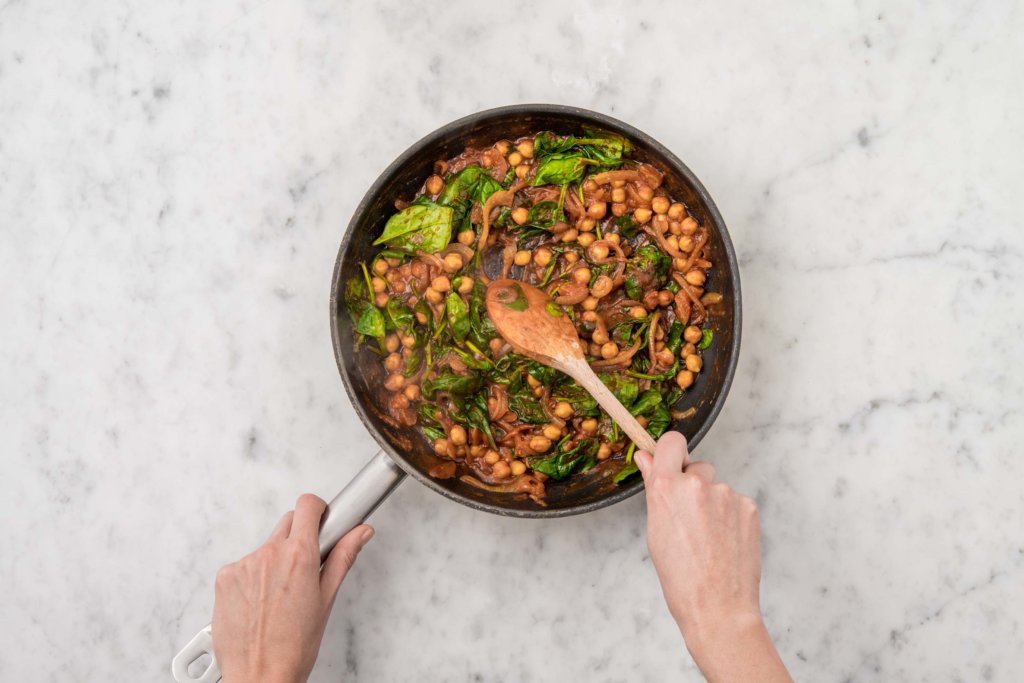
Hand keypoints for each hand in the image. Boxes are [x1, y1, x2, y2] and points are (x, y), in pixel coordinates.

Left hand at [212, 494, 373, 682]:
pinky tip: (260, 601)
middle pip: (287, 522)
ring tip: (280, 595)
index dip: (318, 510)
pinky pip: (244, 564)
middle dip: (299, 537)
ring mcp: (243, 565)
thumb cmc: (294, 647)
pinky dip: (252, 577)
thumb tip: (360, 533)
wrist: (260, 675)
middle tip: (305, 567)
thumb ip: (343, 557)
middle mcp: (269, 554)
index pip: (307, 505)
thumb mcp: (326, 599)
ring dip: (275, 560)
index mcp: (299, 556)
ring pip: (266, 546)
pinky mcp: (225, 577)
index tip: (322, 520)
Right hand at [635, 432, 791, 682]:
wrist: (718, 607)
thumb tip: (646, 459)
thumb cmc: (681, 578)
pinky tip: (724, 542)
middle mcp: (698, 483)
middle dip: (692, 484)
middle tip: (689, 519)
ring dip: (712, 503)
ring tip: (708, 539)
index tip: (669, 462)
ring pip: (717, 487)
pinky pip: (735, 502)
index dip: (669, 452)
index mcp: (666, 487)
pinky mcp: (749, 506)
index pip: (671, 442)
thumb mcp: (655, 530)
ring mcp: (727, 494)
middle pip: (696, 467)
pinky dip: (730, 517)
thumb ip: (654, 489)